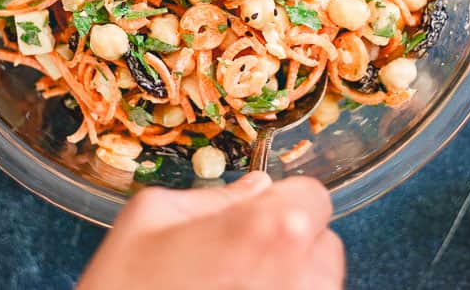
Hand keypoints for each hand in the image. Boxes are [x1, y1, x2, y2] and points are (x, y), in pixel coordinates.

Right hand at [77, 173, 344, 289]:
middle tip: (239, 259)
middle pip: (322, 244)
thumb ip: (211, 198)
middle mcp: (302, 276)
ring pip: (320, 284)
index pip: (314, 196)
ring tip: (235, 287)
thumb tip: (255, 189)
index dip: (284, 202)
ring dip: (290, 281)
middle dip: (290, 244)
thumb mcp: (147, 221)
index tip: (257, 216)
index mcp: (270, 228)